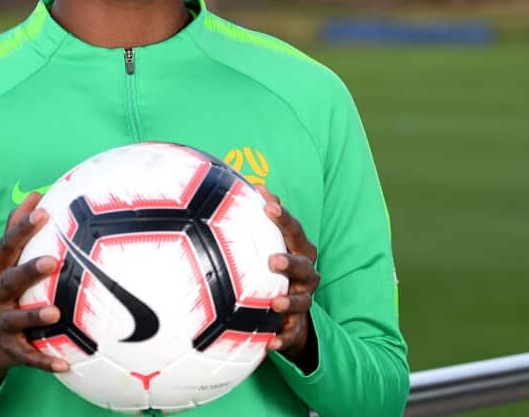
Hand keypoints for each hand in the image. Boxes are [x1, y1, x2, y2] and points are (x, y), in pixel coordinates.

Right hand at [0, 192, 68, 382]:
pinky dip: (45, 361)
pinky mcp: (12, 350)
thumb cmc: (5, 289)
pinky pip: (30, 357)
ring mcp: (1, 324)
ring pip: (17, 320)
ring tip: (55, 313)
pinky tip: (65, 363)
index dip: (23, 228)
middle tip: (53, 260)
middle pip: (9, 281)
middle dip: (28, 270)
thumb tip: (34, 193)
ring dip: (35, 317)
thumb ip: (16, 229)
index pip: (7, 246)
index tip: (43, 212)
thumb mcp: (4, 261)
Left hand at [257, 185, 319, 361]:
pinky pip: (293, 335)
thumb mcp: (265, 246)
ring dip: (290, 301)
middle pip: (303, 265)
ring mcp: (303, 301)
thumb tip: (223, 188)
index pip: (293, 230)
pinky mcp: (296, 328)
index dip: (283, 216)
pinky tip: (271, 341)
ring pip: (303, 301)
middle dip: (290, 261)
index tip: (267, 204)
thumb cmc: (271, 271)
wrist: (290, 315)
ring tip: (275, 302)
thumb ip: (250, 223)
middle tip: (272, 259)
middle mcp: (305, 275)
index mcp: (298, 251)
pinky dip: (283, 338)